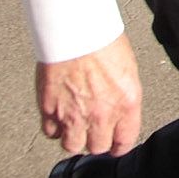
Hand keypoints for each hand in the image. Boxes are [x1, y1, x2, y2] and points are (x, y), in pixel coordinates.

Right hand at [35, 34, 141, 155]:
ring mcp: (73, 115)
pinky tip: (59, 116)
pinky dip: (54, 127)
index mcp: (126, 103)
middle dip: (96, 140)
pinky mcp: (50, 110)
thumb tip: (119, 109)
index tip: (115, 144)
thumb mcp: (127, 69)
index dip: (118, 144)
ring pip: (72, 146)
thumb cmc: (101, 40)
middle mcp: (101, 114)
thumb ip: (123, 97)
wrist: (74, 30)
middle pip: (97, 147)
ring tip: (75, 124)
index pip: (125, 142)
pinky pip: (51, 132)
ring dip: (74, 137)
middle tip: (93, 129)